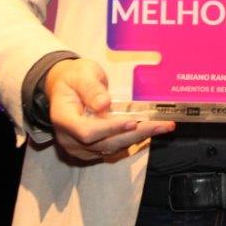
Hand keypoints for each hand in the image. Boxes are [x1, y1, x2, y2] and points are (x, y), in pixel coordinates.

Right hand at [44, 58, 173, 160]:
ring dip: (138, 138)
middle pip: (104, 143)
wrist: (65, 88)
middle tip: (161, 125)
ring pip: (112, 148)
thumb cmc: (74, 78)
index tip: (133, 121)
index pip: (87, 131)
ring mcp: (80, 148)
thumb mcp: (82, 74)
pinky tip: (150, 130)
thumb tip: (104, 104)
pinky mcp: (91, 150)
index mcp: (63, 119)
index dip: (110, 129)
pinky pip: (113, 149)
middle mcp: (70, 139)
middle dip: (135, 134)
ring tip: (162, 127)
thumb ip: (91, 89)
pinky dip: (132, 140)